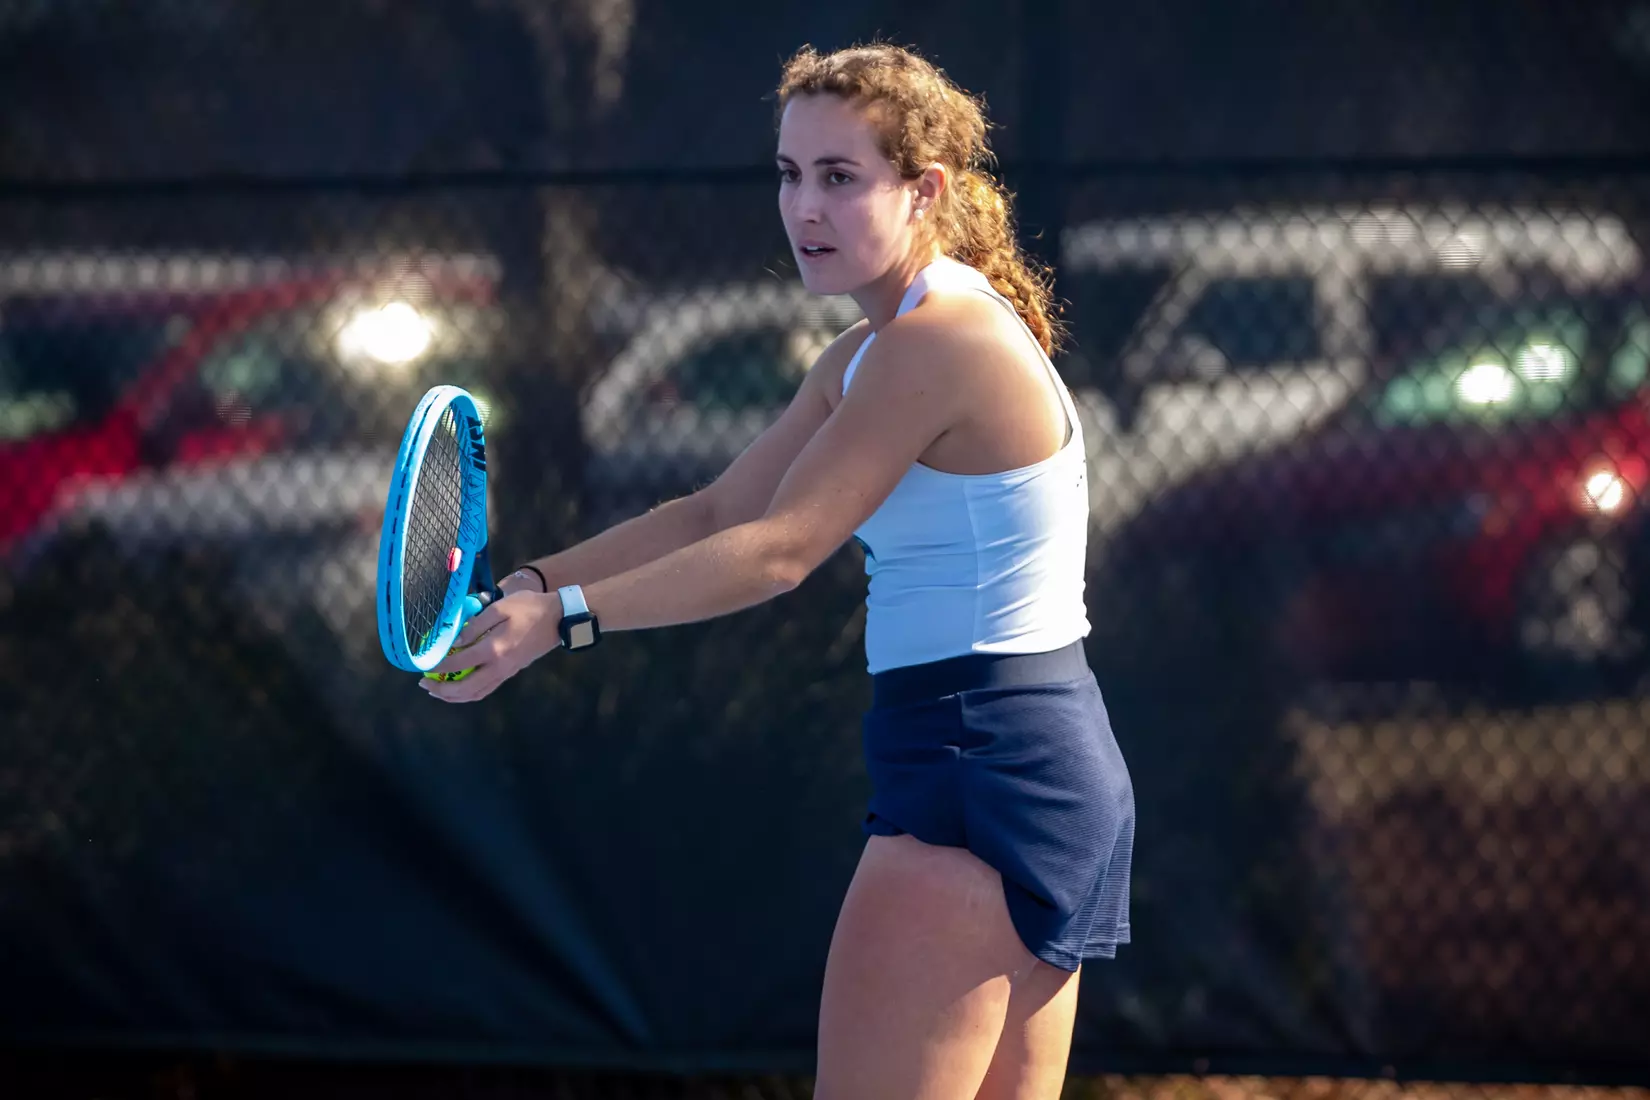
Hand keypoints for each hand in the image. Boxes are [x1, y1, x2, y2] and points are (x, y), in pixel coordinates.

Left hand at [421, 590, 561, 702]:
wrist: (559, 619)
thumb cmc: (530, 608)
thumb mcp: (500, 608)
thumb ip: (475, 624)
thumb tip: (455, 641)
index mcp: (494, 649)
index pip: (458, 662)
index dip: (438, 665)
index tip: (424, 664)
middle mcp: (499, 666)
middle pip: (465, 688)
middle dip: (441, 689)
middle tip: (424, 683)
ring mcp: (506, 672)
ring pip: (476, 694)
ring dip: (454, 696)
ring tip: (438, 691)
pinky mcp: (511, 672)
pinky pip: (486, 690)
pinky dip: (469, 694)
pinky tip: (460, 688)